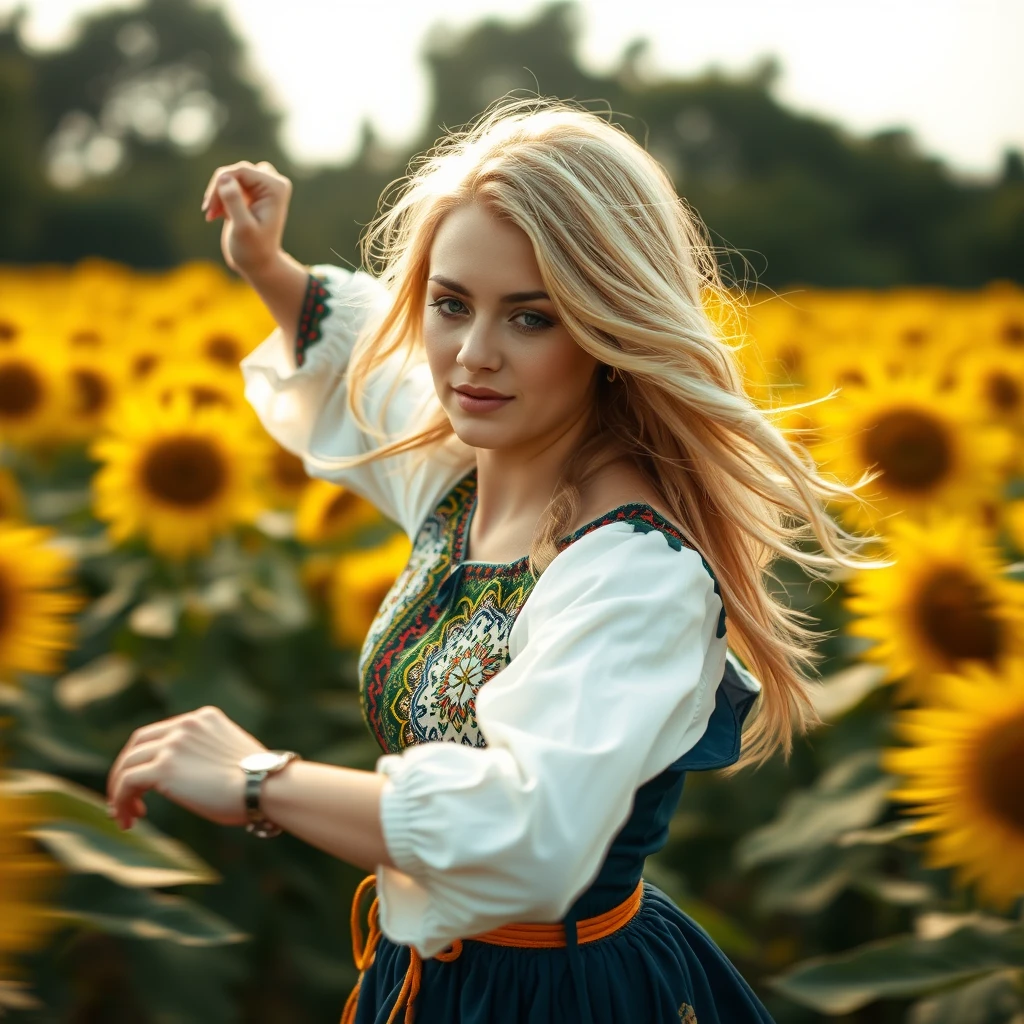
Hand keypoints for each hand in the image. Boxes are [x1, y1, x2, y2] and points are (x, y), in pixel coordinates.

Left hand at [106, 706, 267, 830]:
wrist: (265, 786)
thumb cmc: (259, 781)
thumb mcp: (233, 755)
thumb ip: (209, 755)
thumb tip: (199, 778)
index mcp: (204, 717)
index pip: (162, 732)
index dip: (148, 757)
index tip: (148, 783)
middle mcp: (185, 725)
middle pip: (138, 743)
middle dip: (127, 770)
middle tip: (128, 798)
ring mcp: (173, 744)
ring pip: (128, 763)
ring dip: (120, 790)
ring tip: (124, 815)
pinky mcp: (163, 768)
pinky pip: (127, 782)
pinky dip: (121, 800)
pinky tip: (128, 819)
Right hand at [200, 160, 291, 278]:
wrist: (258, 265)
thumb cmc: (253, 250)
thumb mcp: (243, 228)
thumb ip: (234, 202)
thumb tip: (224, 178)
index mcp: (276, 187)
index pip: (241, 170)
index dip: (221, 184)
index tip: (210, 207)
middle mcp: (272, 183)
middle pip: (235, 171)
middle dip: (219, 190)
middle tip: (209, 212)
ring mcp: (262, 187)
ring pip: (230, 176)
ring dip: (218, 194)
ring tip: (211, 215)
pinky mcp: (251, 193)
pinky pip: (229, 184)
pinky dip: (220, 198)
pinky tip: (216, 215)